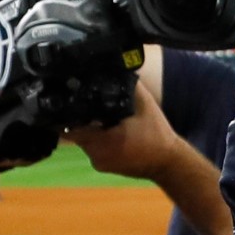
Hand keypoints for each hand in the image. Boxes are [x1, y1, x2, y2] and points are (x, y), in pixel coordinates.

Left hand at [64, 85, 181, 182]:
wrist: (168, 162)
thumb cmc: (156, 133)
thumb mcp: (145, 105)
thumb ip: (130, 86)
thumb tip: (117, 68)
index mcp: (101, 140)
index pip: (69, 127)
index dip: (67, 114)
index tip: (69, 100)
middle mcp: (94, 154)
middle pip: (76, 132)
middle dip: (82, 119)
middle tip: (88, 104)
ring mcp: (98, 162)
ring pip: (86, 141)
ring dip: (91, 129)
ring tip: (102, 116)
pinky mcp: (104, 166)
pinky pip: (94, 149)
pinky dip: (99, 139)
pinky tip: (112, 131)